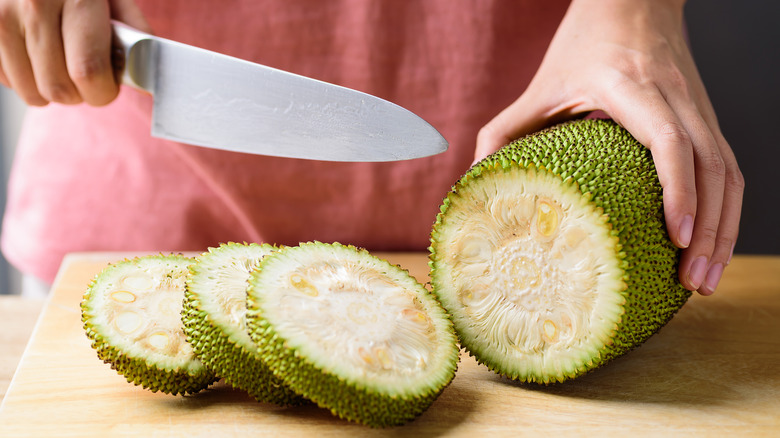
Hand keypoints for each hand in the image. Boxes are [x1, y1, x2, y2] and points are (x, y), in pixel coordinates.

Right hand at [0, 0, 148, 105]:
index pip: (88, 71)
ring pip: (31, 92)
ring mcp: (1, 17)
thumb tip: (144, 79)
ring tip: (60, 63)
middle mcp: (34, 5)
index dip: (103, 91)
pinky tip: (35, 55)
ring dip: (51, 90)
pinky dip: (25, 79)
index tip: (107, 86)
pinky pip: (8, 82)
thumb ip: (132, 34)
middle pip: (59, 88)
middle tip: (85, 75)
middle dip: (80, 94)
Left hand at [474, 0, 743, 295]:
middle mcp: (674, 95)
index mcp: (629, 86)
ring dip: (724, 229)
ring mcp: (698, 106)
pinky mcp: (708, 116)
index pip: (667, 140)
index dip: (677, 189)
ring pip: (729, 172)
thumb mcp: (539, 85)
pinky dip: (726, 210)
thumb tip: (473, 180)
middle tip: (690, 283)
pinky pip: (729, 167)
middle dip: (707, 230)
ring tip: (706, 279)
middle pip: (711, 166)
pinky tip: (714, 244)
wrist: (632, 2)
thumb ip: (503, 130)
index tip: (674, 236)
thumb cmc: (581, 44)